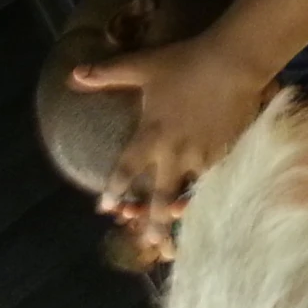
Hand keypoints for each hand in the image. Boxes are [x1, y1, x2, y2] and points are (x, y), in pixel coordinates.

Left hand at [70, 35, 273, 220]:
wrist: (233, 63)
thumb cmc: (185, 64)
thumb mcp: (142, 66)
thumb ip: (108, 74)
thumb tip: (73, 75)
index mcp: (151, 136)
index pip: (126, 170)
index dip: (114, 190)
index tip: (105, 208)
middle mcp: (175, 154)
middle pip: (161, 198)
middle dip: (153, 224)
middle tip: (148, 243)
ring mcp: (203, 158)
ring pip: (190, 196)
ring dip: (183, 215)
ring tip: (183, 238)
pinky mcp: (227, 155)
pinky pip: (216, 183)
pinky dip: (210, 197)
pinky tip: (213, 208)